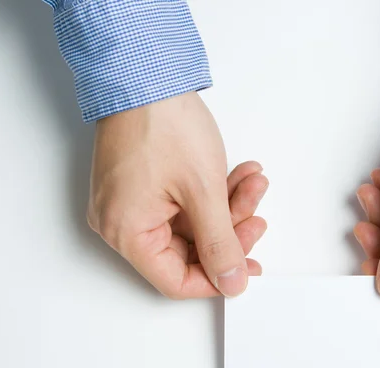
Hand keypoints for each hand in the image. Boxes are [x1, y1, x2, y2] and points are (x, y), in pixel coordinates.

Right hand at [87, 92, 268, 298]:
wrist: (144, 73)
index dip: (217, 278)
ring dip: (227, 205)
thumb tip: (232, 282)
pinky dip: (212, 192)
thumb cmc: (162, 123)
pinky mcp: (142, 184)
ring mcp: (131, 201)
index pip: (175, 280)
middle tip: (257, 215)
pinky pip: (182, 203)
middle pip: (187, 250)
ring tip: (253, 183)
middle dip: (230, 229)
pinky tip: (239, 175)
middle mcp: (122, 222)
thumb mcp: (203, 192)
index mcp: (127, 232)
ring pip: (190, 223)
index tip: (248, 267)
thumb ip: (221, 244)